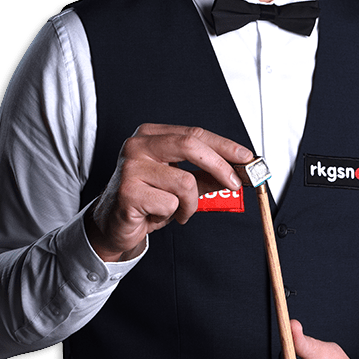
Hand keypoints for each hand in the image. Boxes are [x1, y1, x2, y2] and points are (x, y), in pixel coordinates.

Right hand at [86, 124, 252, 261]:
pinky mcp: (128, 191)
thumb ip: (206, 175)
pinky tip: (156, 216)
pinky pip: (170, 204)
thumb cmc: (146, 200)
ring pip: (185, 182)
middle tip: (235, 183)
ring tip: (176, 211)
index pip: (195, 133)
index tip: (246, 158)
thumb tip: (237, 171)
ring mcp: (131, 167)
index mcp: (150, 135)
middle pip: (190, 144)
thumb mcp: (180, 184)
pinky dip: (172, 215)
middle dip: (220, 165)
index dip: (224, 146)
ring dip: (190, 204)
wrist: (112, 225)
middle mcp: (138, 145)